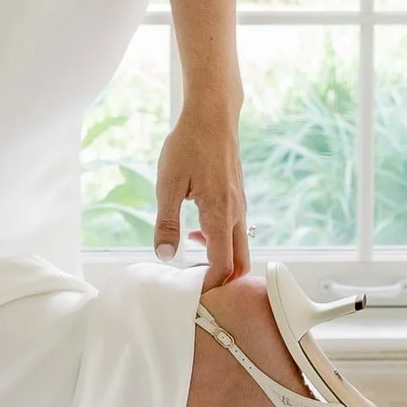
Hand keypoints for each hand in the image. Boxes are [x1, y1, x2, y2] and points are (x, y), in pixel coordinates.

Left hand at [153, 91, 249, 284]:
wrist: (212, 115)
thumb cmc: (189, 145)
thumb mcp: (168, 184)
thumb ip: (167, 223)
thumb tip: (165, 256)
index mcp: (220, 215)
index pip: (223, 266)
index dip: (209, 284)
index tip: (190, 291)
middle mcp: (236, 214)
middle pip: (240, 264)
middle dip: (221, 280)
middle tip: (194, 280)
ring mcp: (240, 206)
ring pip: (240, 247)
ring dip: (219, 258)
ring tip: (188, 252)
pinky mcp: (238, 198)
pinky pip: (236, 231)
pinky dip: (221, 241)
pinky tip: (195, 229)